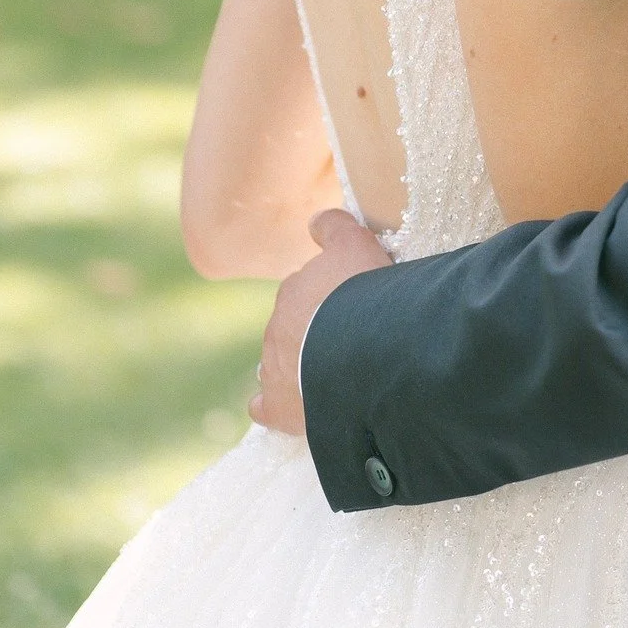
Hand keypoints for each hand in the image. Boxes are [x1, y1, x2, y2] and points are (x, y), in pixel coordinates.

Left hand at [248, 208, 392, 435]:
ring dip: (300, 363)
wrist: (362, 353)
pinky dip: (273, 405)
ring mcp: (274, 367)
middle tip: (350, 335)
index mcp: (295, 289)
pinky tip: (290, 406)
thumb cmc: (363, 295)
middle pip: (295, 324)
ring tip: (333, 370)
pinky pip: (264, 406)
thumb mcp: (355, 244)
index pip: (307, 287)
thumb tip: (314, 220)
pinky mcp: (277, 407)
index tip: (351, 299)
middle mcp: (278, 325)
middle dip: (315, 327)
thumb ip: (334, 228)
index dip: (331, 293)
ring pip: (280, 360)